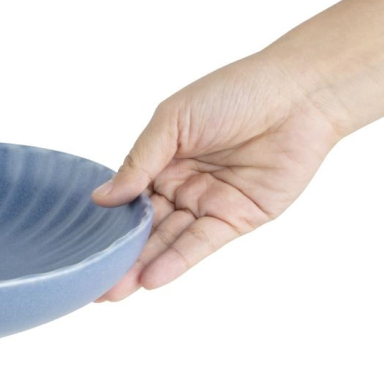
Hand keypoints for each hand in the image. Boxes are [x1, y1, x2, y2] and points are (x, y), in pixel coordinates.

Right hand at [91, 50, 346, 299]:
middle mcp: (182, 185)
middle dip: (122, 257)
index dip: (109, 225)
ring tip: (115, 291)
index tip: (86, 250)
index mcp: (162, 160)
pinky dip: (177, 261)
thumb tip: (102, 198)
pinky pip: (201, 244)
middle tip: (96, 287)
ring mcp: (208, 203)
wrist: (298, 95)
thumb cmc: (234, 92)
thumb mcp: (173, 120)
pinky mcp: (236, 218)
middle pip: (146, 227)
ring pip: (169, 240)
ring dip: (143, 266)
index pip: (129, 200)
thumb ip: (139, 161)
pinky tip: (151, 279)